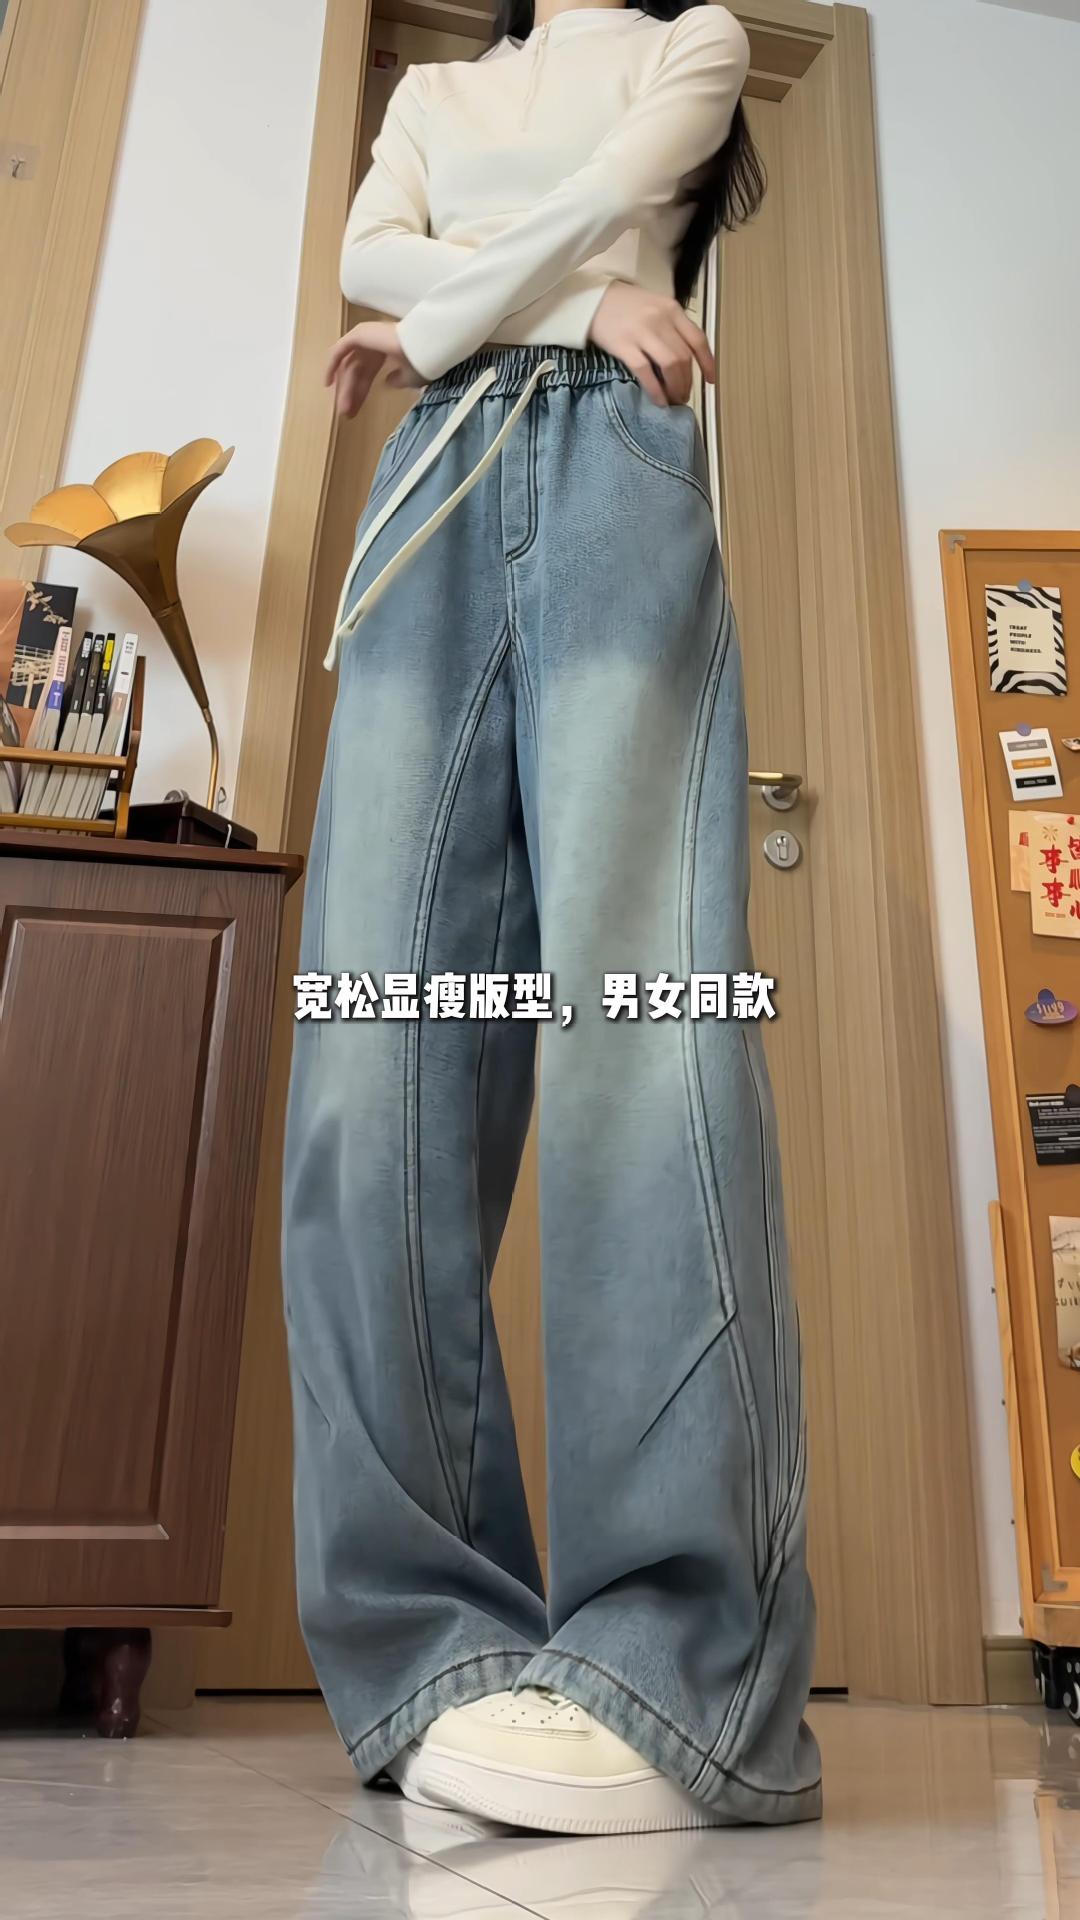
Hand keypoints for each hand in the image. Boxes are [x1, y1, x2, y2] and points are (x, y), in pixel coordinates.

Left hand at [324, 320, 422, 417]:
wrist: (422, 346)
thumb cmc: (421, 360)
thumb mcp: (410, 377)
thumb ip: (398, 380)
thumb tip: (389, 382)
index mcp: (387, 349)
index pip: (368, 373)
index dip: (361, 392)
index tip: (355, 410)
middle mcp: (374, 341)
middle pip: (356, 371)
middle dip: (351, 393)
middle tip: (345, 413)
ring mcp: (365, 336)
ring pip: (348, 365)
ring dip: (343, 386)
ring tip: (340, 408)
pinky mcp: (358, 334)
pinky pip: (339, 352)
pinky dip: (331, 367)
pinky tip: (328, 384)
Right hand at [587, 284, 714, 406]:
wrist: (591, 300)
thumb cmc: (624, 305)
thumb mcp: (654, 306)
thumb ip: (671, 326)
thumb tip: (685, 358)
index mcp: (672, 309)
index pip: (697, 339)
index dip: (707, 362)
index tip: (710, 380)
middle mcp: (660, 319)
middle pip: (683, 356)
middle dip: (687, 381)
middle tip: (684, 395)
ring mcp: (642, 331)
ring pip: (670, 365)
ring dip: (675, 387)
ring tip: (673, 399)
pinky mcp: (624, 345)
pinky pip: (646, 372)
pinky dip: (656, 390)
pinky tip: (658, 400)